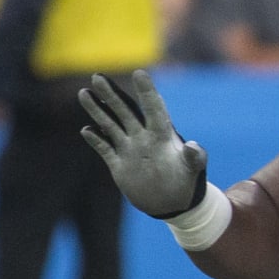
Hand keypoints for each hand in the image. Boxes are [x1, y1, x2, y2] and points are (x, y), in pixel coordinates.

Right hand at [78, 71, 208, 217]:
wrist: (174, 205)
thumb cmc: (187, 184)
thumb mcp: (193, 170)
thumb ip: (195, 157)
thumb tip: (194, 147)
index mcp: (162, 135)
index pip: (153, 108)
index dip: (146, 91)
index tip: (139, 73)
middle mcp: (143, 137)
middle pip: (125, 111)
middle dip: (111, 94)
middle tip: (97, 77)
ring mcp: (130, 149)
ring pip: (110, 125)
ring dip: (97, 110)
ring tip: (84, 94)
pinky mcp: (119, 164)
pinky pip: (104, 148)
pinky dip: (95, 140)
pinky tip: (86, 130)